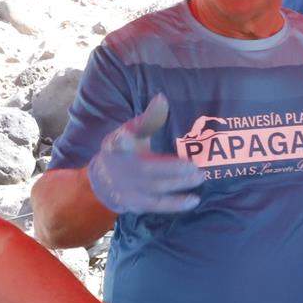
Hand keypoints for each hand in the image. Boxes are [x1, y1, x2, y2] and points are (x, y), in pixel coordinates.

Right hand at [87, 94, 203, 213]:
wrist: (103, 181)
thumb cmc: (123, 151)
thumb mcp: (129, 132)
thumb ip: (147, 118)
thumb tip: (162, 97)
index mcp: (118, 147)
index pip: (118, 142)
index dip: (123, 138)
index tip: (126, 135)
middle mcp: (123, 169)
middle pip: (149, 169)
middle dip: (173, 168)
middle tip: (196, 165)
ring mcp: (129, 189)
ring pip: (157, 188)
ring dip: (179, 184)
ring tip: (200, 177)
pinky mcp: (137, 204)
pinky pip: (158, 205)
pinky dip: (175, 204)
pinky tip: (194, 200)